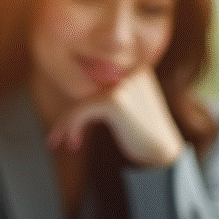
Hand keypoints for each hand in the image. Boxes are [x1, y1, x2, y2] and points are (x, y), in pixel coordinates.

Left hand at [47, 68, 183, 167]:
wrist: (162, 152)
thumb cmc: (142, 132)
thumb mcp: (127, 104)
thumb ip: (106, 92)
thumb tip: (72, 93)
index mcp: (134, 66)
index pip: (93, 77)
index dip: (77, 100)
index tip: (66, 122)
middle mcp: (129, 69)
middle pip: (85, 88)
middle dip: (68, 114)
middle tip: (56, 136)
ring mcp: (123, 84)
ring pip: (80, 101)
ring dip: (65, 123)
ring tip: (59, 141)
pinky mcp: (115, 100)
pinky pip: (81, 111)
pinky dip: (72, 127)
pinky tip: (74, 143)